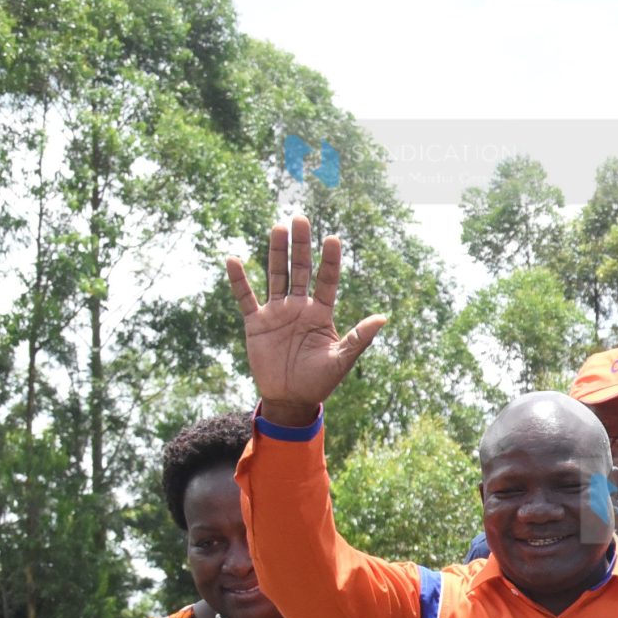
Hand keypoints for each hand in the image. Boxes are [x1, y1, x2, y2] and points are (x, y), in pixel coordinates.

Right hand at [223, 217, 387, 424]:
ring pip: (276, 276)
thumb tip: (383, 317)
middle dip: (301, 245)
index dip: (329, 260)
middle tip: (301, 218)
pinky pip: (246, 298)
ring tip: (278, 227)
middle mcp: (299, 307)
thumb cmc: (320, 380)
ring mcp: (277, 313)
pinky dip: (239, 281)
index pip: (327, 280)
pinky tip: (234, 260)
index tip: (332, 238)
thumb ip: (359, 337)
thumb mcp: (342, 359)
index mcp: (321, 313)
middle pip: (299, 270)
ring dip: (276, 252)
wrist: (291, 399)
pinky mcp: (256, 323)